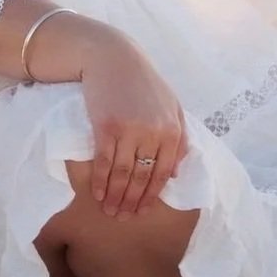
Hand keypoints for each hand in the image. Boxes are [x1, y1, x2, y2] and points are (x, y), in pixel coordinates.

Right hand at [75, 26, 186, 218]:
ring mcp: (129, 131)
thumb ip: (178, 137)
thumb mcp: (171, 105)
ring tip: (110, 211)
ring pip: (123, 174)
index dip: (151, 196)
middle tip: (122, 218)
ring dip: (115, 197)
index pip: (163, 173)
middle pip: (142, 177)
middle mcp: (153, 133)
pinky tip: (98, 194)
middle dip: (131, 202)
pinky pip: (104, 162)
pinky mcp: (106, 127)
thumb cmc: (142, 82)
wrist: (113, 57)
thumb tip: (174, 174)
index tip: (141, 211)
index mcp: (173, 130)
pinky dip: (101, 182)